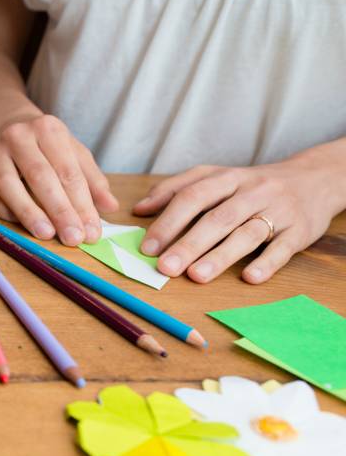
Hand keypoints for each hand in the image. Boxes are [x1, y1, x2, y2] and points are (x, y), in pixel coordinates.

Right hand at [0, 113, 118, 244]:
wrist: (9, 123)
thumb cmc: (47, 144)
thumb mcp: (74, 152)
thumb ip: (92, 179)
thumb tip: (110, 207)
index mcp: (49, 130)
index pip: (68, 171)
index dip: (82, 204)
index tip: (92, 232)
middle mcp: (19, 137)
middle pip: (40, 177)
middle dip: (59, 211)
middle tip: (73, 238)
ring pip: (9, 186)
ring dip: (28, 213)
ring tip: (46, 235)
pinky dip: (2, 211)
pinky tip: (20, 225)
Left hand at [134, 150, 345, 283]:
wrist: (315, 178)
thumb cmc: (252, 184)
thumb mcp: (217, 177)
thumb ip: (177, 189)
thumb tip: (139, 209)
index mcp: (227, 178)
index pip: (193, 196)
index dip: (169, 221)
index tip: (148, 247)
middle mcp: (252, 191)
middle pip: (218, 218)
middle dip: (189, 244)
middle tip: (165, 267)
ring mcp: (278, 210)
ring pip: (247, 233)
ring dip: (221, 256)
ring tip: (196, 276)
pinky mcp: (301, 230)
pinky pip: (284, 248)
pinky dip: (267, 263)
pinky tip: (250, 277)